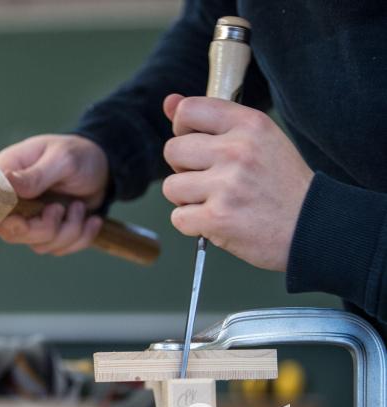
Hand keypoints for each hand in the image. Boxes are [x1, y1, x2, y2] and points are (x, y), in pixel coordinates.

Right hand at [0, 134, 108, 255]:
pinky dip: (80, 238)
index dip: (7, 220)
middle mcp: (13, 202)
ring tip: (80, 206)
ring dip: (69, 231)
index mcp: (6, 178)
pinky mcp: (48, 232)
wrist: (103, 167)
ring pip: (39, 245)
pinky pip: (59, 249)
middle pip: (13, 234)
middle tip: (60, 208)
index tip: (26, 219)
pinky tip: (92, 220)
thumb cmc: (78, 154)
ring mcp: (30, 220)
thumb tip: (7, 181)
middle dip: (45, 228)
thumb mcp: (61, 159)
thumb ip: (35, 175)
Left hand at [161, 94, 313, 270]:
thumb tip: (169, 102)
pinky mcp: (218, 218)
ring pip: (171, 186)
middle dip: (184, 168)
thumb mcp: (258, 140)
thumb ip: (211, 119)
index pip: (188, 110)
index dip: (183, 129)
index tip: (197, 143)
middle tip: (212, 179)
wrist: (314, 227)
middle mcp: (238, 150)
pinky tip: (218, 221)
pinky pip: (178, 217)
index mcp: (250, 124)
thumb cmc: (281, 184)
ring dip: (187, 198)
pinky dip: (193, 224)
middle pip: (172, 150)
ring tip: (217, 201)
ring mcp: (227, 185)